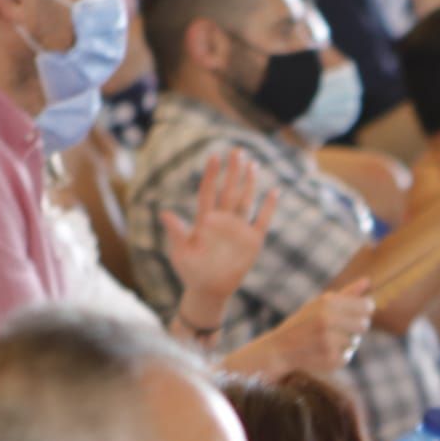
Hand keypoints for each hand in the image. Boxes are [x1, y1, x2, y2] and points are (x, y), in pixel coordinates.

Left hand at [164, 150, 279, 321]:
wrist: (209, 290)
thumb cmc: (191, 271)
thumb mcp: (180, 252)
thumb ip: (176, 232)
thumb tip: (165, 214)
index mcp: (204, 221)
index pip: (208, 192)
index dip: (211, 175)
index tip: (214, 156)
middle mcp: (223, 221)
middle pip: (229, 191)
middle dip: (233, 171)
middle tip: (237, 150)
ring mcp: (238, 229)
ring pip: (245, 200)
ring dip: (249, 183)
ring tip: (252, 164)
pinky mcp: (252, 241)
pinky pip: (262, 220)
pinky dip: (269, 207)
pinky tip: (274, 191)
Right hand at [265, 280, 375, 375]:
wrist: (279, 349)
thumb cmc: (302, 323)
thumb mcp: (319, 304)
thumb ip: (346, 293)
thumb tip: (368, 280)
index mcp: (327, 302)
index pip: (367, 306)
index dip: (364, 310)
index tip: (357, 313)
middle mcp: (327, 320)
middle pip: (364, 325)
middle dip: (355, 327)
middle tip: (338, 328)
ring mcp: (329, 341)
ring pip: (355, 342)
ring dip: (344, 343)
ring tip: (324, 341)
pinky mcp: (329, 359)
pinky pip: (346, 357)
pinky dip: (337, 356)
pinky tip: (321, 352)